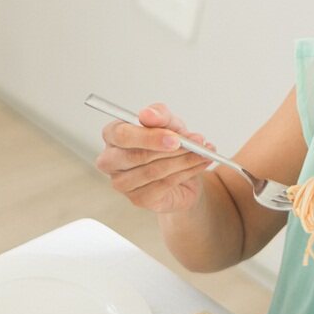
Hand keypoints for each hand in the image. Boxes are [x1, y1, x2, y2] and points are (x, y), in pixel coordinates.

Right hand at [95, 102, 215, 213]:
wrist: (182, 172)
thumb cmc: (168, 144)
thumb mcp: (169, 123)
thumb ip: (159, 115)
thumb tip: (147, 114)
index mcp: (112, 135)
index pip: (122, 135)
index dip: (149, 137)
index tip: (175, 137)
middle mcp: (111, 160)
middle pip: (136, 156)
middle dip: (170, 150)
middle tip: (195, 144)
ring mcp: (122, 183)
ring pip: (153, 171)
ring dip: (183, 160)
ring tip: (202, 151)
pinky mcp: (138, 199)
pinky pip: (163, 185)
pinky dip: (186, 173)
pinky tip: (199, 163)